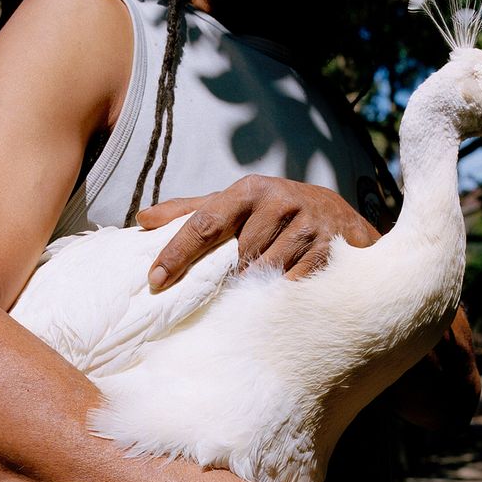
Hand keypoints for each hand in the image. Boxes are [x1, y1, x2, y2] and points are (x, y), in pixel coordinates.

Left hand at [137, 174, 379, 289]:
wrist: (340, 220)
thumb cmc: (274, 213)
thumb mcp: (236, 206)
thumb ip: (190, 212)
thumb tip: (141, 220)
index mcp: (249, 190)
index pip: (204, 223)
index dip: (177, 252)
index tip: (155, 279)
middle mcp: (279, 201)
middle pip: (235, 255)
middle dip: (229, 274)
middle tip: (233, 279)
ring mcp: (307, 225)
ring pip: (263, 272)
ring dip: (256, 284)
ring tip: (262, 280)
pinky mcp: (328, 250)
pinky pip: (291, 284)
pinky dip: (281, 291)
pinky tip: (284, 286)